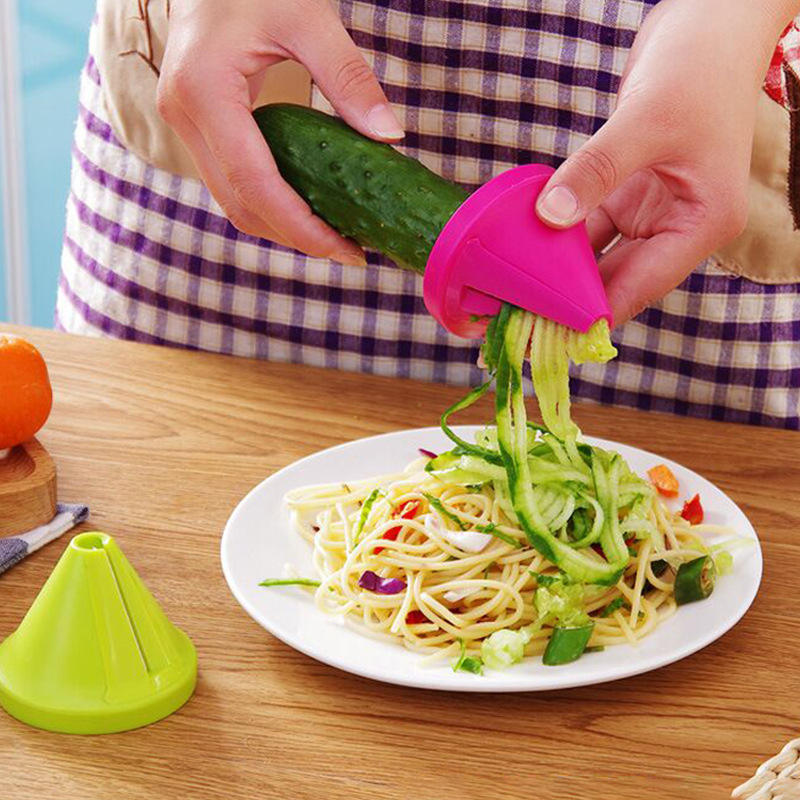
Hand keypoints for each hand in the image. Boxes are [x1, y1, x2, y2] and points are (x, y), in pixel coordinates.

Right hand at [157, 0, 403, 264]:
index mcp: (203, 90)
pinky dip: (270, 205)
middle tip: (348, 251)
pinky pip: (232, 183)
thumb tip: (390, 137)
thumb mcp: (308, 18)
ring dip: (281, 228)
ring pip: (232, 202)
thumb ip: (349, 78)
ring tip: (333, 238)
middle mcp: (183, 116)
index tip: (344, 249)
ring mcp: (183, 125)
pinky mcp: (196, 130)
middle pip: (240, 205)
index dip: (300, 227)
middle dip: (295, 238)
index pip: (254, 183)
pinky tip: (308, 209)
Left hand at [535, 0, 796, 323]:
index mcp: (703, 223)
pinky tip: (521, 249)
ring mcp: (650, 209)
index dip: (596, 312)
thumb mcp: (646, 120)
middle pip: (617, 278)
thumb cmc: (697, 67)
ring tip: (512, 293)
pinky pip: (586, 224)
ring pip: (597, 254)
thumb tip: (549, 218)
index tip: (550, 332)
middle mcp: (677, 225)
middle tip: (518, 321)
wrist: (709, 23)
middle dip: (570, 299)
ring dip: (558, 270)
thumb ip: (596, 170)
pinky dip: (556, 235)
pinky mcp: (625, 192)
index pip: (643, 284)